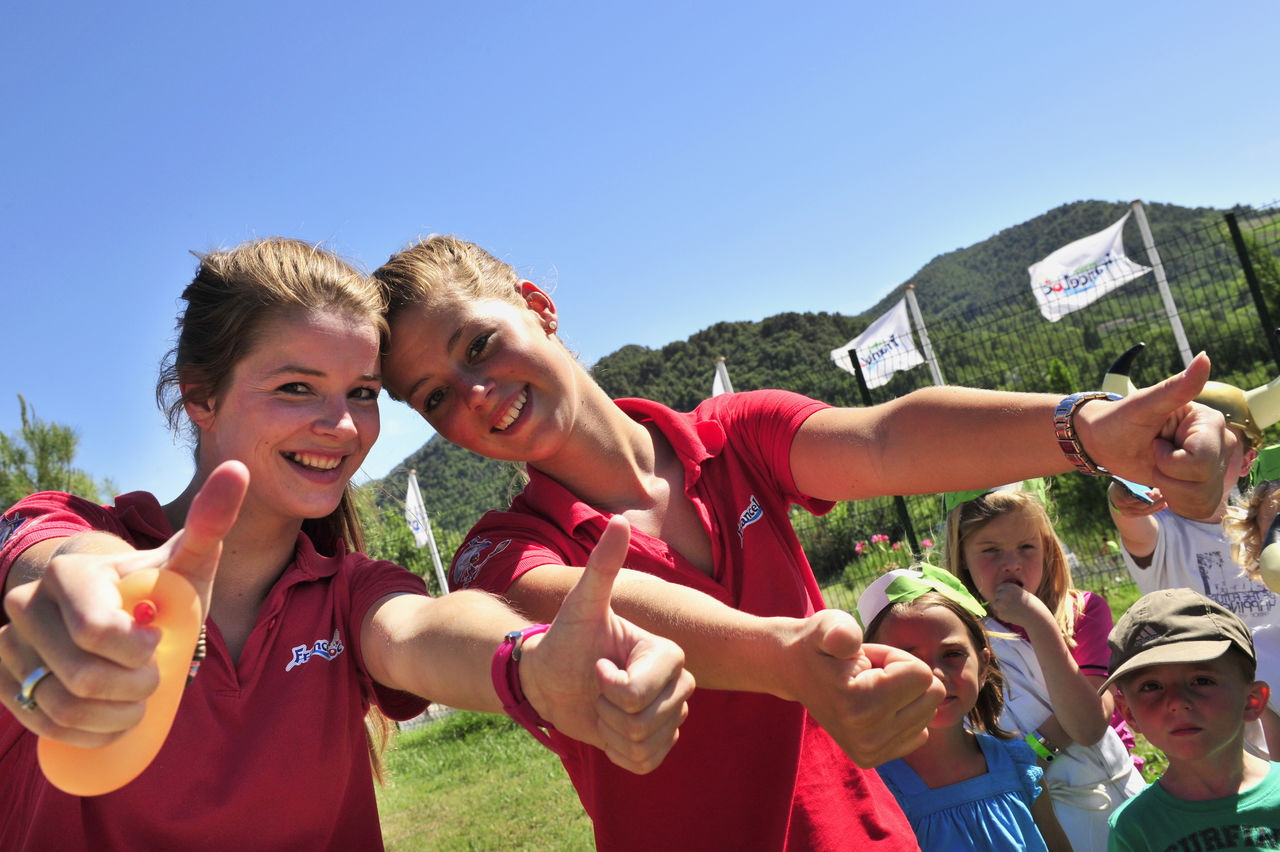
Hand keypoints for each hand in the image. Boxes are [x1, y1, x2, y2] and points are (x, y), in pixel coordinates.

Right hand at [0, 462, 246, 746]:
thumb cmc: (160, 589)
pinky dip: (85, 732)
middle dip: (134, 687)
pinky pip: (41, 724)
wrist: (121, 613)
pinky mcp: (4, 679)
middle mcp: (25, 603)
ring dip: (112, 715)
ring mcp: (9, 643)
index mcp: (70, 572)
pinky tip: (112, 719)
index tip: (160, 642)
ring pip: (60, 706)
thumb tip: (238, 469)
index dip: (139, 651)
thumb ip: (212, 521)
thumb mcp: (187, 562)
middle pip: (83, 676)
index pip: (98, 632)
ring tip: (138, 700)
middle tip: (155, 676)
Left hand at [519, 516, 694, 774]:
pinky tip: (609, 730)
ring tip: (601, 707)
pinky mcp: (658, 742)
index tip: (597, 667)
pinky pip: (646, 764)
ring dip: (611, 733)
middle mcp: (678, 683)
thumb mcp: (582, 604)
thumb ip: (603, 565)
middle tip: (597, 689)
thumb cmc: (567, 639)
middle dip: (610, 712)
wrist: (552, 679)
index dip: (610, 687)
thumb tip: (618, 519)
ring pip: (646, 745)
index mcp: (666, 653)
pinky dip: (619, 754)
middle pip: (648, 722)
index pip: (640, 692)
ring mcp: (670, 715)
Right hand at [778, 609, 942, 767]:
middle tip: (870, 674)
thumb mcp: (828, 625)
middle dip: (904, 676)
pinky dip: (901, 715)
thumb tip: (846, 643)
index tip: (868, 661)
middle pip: (932, 695)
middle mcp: (866, 736)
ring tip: (868, 687)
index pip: (923, 675)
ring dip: (901, 695)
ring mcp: (870, 751)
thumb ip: (839, 630)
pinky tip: (872, 707)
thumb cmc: (820, 644)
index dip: (897, 658)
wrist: (795, 672)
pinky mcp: (873, 759)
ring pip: (928, 712)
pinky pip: (920, 732)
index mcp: (859, 704)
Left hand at [984, 580, 1051, 629]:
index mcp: (1009, 586)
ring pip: (995, 605)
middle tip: (1013, 605)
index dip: (1004, 593)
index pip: (999, 587)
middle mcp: (1003, 593)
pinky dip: (1004, 616)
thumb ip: (1009, 593)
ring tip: (1014, 610)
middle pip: (996, 595)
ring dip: (1002, 608)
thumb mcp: (1020, 594)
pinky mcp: (1001, 613)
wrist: (1035, 616)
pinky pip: (999, 614)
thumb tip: (996, 595)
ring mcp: (1001, 604)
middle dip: (1002, 600)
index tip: (1010, 598)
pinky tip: (1014, 616)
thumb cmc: (1030, 605)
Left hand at [1080, 352, 1236, 518]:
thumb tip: (1204, 357)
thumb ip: (1176, 387)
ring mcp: (1215, 464)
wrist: (1104, 442)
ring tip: (1158, 468)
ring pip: (1203, 496)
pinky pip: (1201, 506)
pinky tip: (1164, 484)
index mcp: (1209, 421)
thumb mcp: (1143, 405)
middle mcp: (1219, 442)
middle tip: (1154, 455)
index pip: (1202, 459)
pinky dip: (1178, 500)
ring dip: (1171, 489)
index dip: (1170, 460)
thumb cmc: (1119, 420)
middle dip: (1169, 474)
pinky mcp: (1205, 483)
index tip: (1155, 442)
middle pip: (1205, 479)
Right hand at [1107, 480, 1165, 517]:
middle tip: (1162, 492)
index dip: (1141, 497)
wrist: (1115, 494)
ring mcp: (1127, 512)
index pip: (1129, 499)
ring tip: (1165, 498)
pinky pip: (1145, 514)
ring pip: (1144, 511)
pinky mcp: (1132, 515)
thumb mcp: (1125, 479)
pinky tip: (1164, 505)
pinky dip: (1156, 509)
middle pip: (1140, 506)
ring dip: (1157, 505)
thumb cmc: (1124, 482)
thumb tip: (1146, 473)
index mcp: (1118, 495)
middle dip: (1153, 500)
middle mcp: (1122, 506)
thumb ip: (1132, 478)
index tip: (1151, 492)